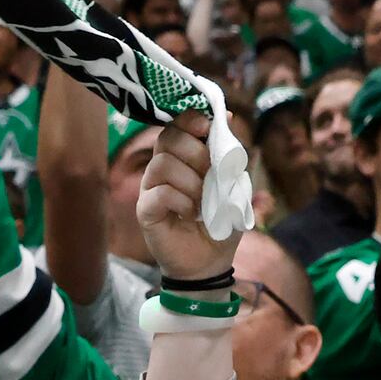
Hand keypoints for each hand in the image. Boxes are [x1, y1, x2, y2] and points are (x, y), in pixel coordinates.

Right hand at [136, 111, 237, 281]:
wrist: (211, 262)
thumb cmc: (220, 223)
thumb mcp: (235, 185)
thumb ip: (230, 155)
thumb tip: (229, 118)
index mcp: (182, 158)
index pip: (176, 126)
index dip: (190, 120)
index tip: (207, 128)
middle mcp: (162, 169)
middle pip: (167, 139)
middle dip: (195, 153)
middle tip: (209, 176)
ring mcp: (151, 189)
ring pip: (162, 164)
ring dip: (190, 181)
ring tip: (201, 201)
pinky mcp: (146, 211)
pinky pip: (159, 193)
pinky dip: (180, 201)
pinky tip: (190, 214)